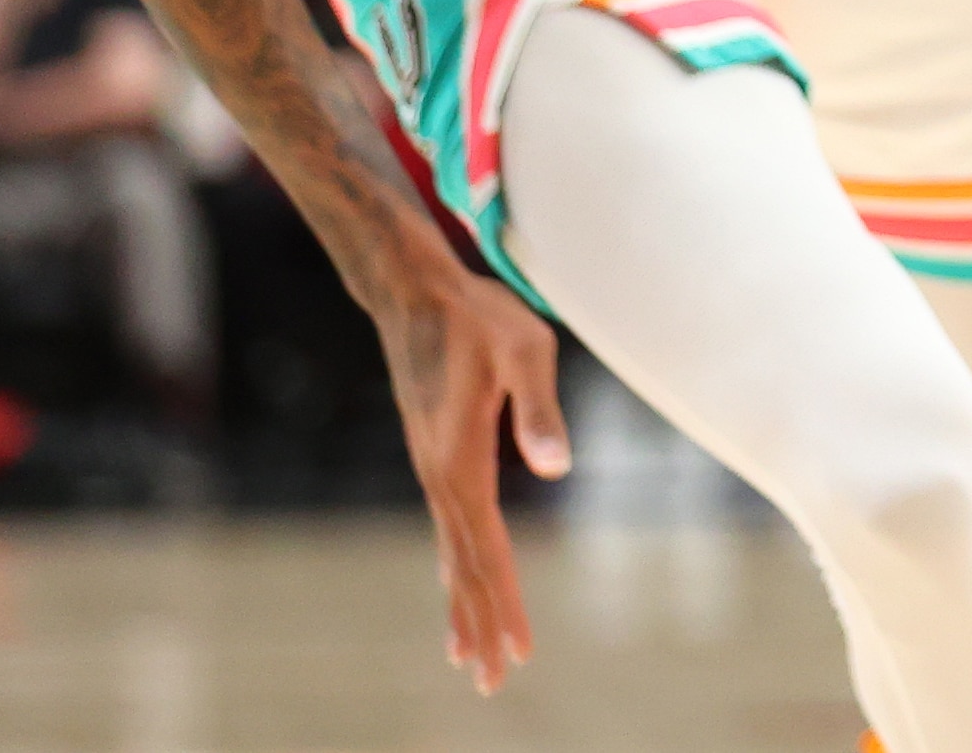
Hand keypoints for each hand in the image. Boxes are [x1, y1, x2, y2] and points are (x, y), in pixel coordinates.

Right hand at [365, 254, 567, 692]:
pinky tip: (453, 582)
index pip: (487, 549)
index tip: (516, 651)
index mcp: (460, 461)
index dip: (503, 602)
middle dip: (482, 623)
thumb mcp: (525, 349)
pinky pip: (447, 523)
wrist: (413, 290)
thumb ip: (540, 409)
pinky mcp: (433, 453)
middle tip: (494, 683)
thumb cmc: (478, 314)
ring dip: (464, 602)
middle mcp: (438, 474)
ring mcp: (431, 465)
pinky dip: (453, 562)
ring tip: (470, 655)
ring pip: (451, 549)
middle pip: (464, 565)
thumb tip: (558, 466)